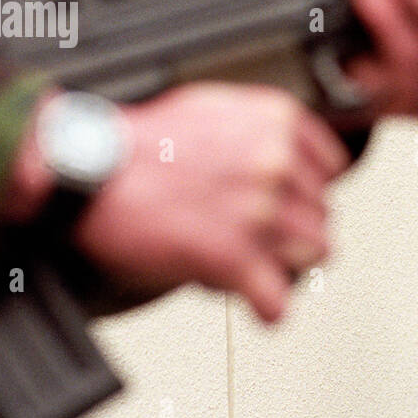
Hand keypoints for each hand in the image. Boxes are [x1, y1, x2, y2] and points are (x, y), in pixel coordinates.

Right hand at [66, 83, 347, 322]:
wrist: (87, 168)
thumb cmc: (139, 141)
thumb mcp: (213, 107)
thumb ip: (258, 129)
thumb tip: (286, 157)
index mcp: (275, 122)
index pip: (330, 168)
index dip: (308, 190)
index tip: (293, 202)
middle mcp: (275, 164)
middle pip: (321, 214)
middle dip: (295, 230)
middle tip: (262, 239)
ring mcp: (259, 212)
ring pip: (315, 254)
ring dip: (287, 265)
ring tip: (259, 266)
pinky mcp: (233, 258)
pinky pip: (277, 301)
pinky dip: (268, 309)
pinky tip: (256, 304)